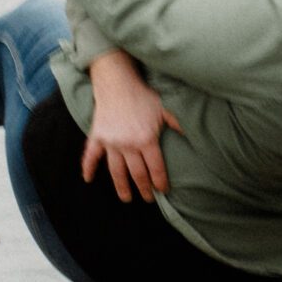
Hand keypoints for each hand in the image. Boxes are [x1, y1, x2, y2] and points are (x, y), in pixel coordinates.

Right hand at [84, 50, 183, 203]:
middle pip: (137, 174)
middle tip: (147, 198)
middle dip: (144, 189)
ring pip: (116, 171)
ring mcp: (111, 142)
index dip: (160, 181)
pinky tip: (88, 179)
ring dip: (121, 187)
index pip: (155, 168)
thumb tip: (193, 134)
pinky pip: (91, 156)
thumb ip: (177, 124)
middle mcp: (129, 145)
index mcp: (147, 139)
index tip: (162, 190)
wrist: (118, 83)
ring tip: (126, 198)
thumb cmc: (143, 95)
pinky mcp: (98, 137)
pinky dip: (88, 168)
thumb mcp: (164, 109)